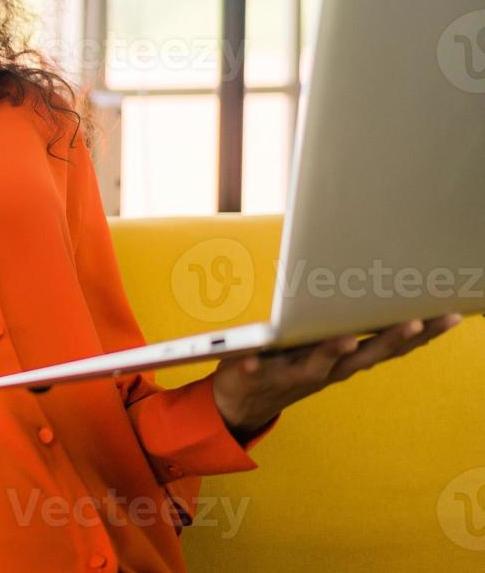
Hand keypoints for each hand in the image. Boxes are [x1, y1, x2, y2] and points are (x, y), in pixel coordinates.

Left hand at [210, 312, 464, 435]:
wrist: (244, 402)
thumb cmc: (290, 363)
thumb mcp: (322, 345)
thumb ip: (344, 324)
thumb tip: (371, 290)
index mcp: (346, 359)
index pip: (389, 346)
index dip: (421, 333)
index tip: (450, 314)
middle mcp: (327, 370)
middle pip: (366, 355)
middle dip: (392, 338)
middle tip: (418, 321)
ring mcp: (293, 375)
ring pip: (317, 365)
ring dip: (332, 352)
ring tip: (347, 339)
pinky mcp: (257, 376)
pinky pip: (256, 370)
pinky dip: (255, 363)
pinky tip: (251, 358)